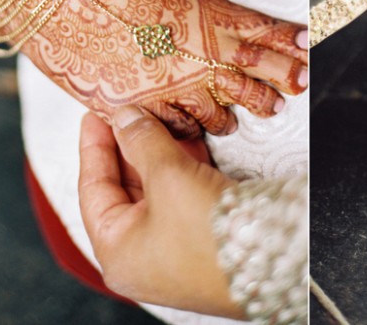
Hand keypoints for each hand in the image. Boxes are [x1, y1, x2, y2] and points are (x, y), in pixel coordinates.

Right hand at [14, 0, 309, 137]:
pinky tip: (200, 132)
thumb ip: (202, 19)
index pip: (265, 34)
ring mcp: (177, 86)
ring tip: (248, 116)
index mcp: (213, 19)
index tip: (306, 46)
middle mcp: (203, 55)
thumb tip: (226, 33)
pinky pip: (182, 128)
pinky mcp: (148, 108)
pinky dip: (192, 130)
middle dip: (278, 84)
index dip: (288, 43)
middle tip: (295, 88)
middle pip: (255, 76)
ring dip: (236, 114)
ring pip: (222, 112)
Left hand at [78, 106, 242, 316]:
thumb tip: (124, 117)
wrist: (273, 259)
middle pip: (125, 187)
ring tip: (159, 112)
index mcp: (116, 252)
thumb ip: (141, 141)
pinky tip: (188, 135)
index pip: (93, 189)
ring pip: (157, 188)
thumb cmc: (209, 233)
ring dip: (159, 150)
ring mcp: (174, 246)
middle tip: (129, 108)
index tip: (95, 114)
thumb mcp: (168, 177)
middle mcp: (141, 253)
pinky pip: (183, 193)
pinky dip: (183, 164)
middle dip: (130, 144)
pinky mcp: (204, 236)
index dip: (94, 146)